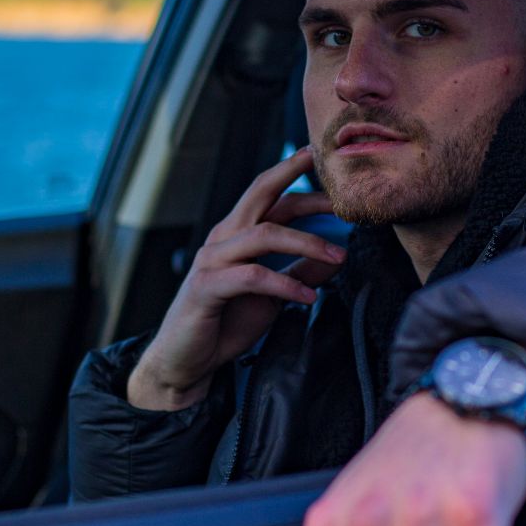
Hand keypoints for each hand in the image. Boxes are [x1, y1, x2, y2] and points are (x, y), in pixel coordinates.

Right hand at [129, 147, 344, 410]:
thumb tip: (338, 256)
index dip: (296, 177)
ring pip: (264, 234)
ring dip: (307, 242)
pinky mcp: (207, 287)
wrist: (186, 361)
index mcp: (236, 234)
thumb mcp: (273, 294)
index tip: (325, 163)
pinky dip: (285, 283)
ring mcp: (212, 260)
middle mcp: (223, 238)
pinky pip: (253, 277)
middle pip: (260, 195)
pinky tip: (308, 297)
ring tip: (339, 255)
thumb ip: (301, 272)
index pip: (268, 194)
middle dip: (296, 180)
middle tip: (333, 183)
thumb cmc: (226, 322)